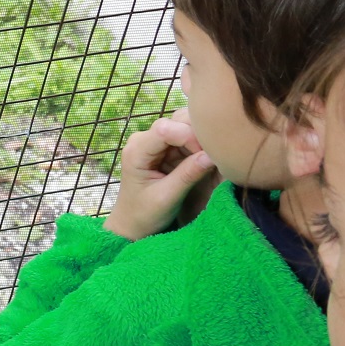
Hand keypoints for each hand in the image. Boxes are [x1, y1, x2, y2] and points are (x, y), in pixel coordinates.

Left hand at [103, 109, 218, 240]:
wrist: (133, 224)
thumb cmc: (144, 214)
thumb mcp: (167, 198)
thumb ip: (187, 175)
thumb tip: (212, 156)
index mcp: (136, 151)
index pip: (164, 129)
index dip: (188, 136)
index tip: (205, 156)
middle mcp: (143, 140)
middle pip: (176, 121)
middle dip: (197, 136)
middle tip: (212, 157)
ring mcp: (155, 142)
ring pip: (185, 126)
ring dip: (201, 139)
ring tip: (209, 159)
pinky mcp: (167, 148)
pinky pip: (187, 137)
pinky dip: (200, 145)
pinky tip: (206, 159)